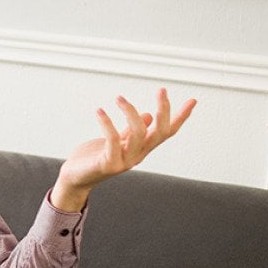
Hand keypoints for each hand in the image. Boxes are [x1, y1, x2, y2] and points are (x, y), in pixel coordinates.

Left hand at [50, 89, 196, 211]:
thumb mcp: (116, 141)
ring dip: (130, 112)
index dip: (180, 117)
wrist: (75, 177)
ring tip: (118, 98)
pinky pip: (112, 140)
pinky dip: (107, 123)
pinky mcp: (109, 164)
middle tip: (161, 90)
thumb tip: (149, 115)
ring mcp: (125, 161)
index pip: (167, 132)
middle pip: (160, 132)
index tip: (193, 100)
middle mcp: (138, 155)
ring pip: (139, 133)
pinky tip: (100, 111)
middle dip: (165, 110)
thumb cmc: (94, 157)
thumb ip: (131, 131)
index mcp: (142, 148)